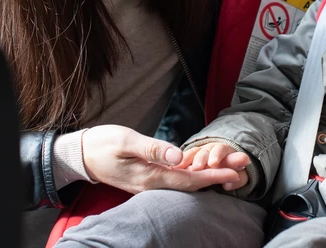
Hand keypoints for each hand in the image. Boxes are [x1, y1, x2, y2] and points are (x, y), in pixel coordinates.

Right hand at [81, 125, 242, 193]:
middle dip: (219, 174)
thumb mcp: (126, 142)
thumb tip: (176, 155)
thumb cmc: (102, 145)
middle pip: (193, 182)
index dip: (213, 176)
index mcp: (150, 177)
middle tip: (243, 166)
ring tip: (232, 164)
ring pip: (187, 178)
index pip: (189, 180)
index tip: (234, 173)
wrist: (82, 155)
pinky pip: (176, 175)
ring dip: (210, 171)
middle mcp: (154, 183)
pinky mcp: (150, 174)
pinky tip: (206, 164)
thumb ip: (152, 148)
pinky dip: (194, 170)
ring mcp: (152, 180)